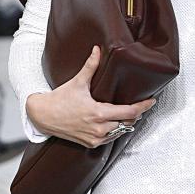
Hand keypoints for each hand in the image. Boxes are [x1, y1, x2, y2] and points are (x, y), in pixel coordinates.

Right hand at [26, 47, 155, 146]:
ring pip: (120, 131)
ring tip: (131, 112)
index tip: (151, 101)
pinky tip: (117, 122)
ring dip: (126, 122)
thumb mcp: (78, 82)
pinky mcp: (91, 144)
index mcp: (98, 113)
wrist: (43, 116)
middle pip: (128, 122)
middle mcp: (99, 129)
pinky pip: (110, 138)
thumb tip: (98, 49)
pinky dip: (116, 130)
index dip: (143, 106)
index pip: (130, 112)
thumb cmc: (60, 100)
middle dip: (136, 113)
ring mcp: (96, 138)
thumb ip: (90, 66)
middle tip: (142, 104)